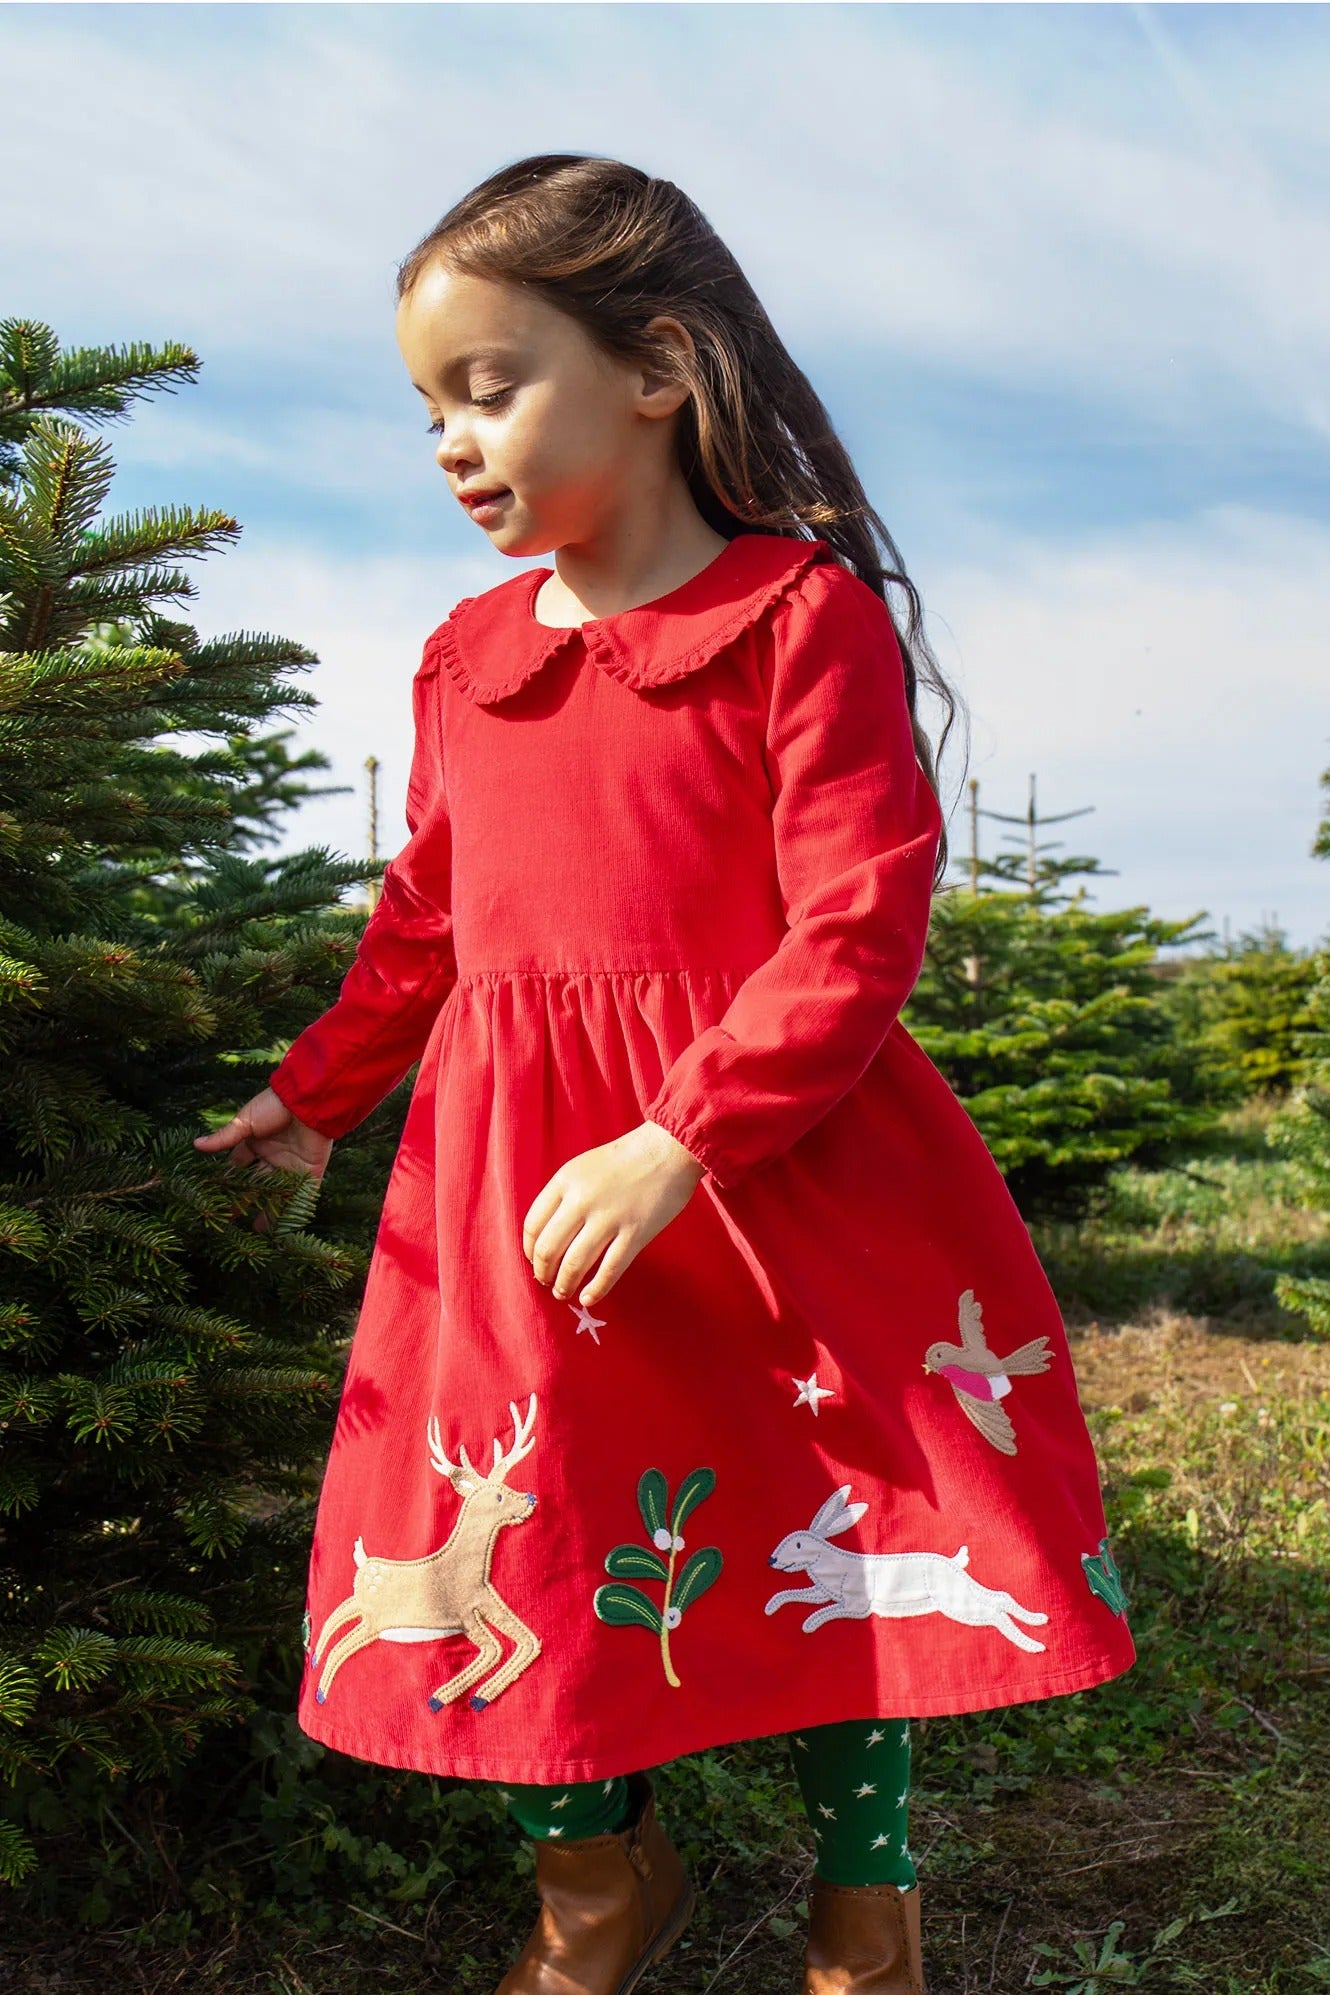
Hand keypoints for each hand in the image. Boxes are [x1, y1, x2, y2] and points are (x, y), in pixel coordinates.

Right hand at [192, 1087, 333, 1232]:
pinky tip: (286, 1225)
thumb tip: (196, 1144)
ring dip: (268, 1210)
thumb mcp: (245, 1121)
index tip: (214, 1198)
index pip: (237, 1167)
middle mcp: (272, 1156)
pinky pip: (302, 1195)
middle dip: (244, 1200)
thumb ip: (224, 1138)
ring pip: (277, 1193)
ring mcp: (291, 1165)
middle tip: (230, 1219)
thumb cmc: (274, 1106)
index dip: (227, 1181)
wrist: (308, 1101)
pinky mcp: (310, 1172)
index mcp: (255, 1143)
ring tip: (257, 1230)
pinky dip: (295, 1209)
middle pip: (255, 1184)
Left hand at [522, 1120, 706, 1307]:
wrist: (668, 1149)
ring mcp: (609, 1218)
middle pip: (549, 1248)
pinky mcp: (635, 1234)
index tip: (534, 1261)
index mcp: (565, 1180)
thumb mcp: (583, 1166)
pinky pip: (610, 1270)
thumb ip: (564, 1195)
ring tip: (563, 1292)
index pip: (533, 1225)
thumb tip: (549, 1235)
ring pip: (575, 1264)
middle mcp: (582, 1200)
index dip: (530, 1250)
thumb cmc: (626, 1158)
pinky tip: (589, 1298)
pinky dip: (596, 1289)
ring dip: (564, 1284)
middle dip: (543, 1272)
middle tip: (546, 1281)